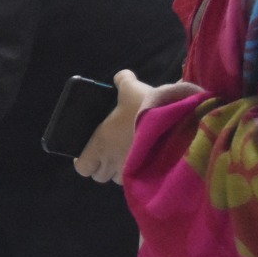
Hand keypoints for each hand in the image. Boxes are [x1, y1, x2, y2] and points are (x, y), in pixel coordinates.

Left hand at [74, 70, 203, 184]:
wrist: (175, 123)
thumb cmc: (143, 108)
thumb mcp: (130, 88)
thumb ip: (122, 80)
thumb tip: (121, 77)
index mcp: (100, 144)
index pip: (82, 167)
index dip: (83, 161)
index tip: (87, 153)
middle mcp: (113, 162)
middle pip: (100, 176)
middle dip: (103, 166)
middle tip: (108, 153)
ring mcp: (131, 171)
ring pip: (118, 179)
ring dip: (120, 170)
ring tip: (127, 155)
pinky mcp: (149, 174)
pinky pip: (137, 179)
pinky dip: (137, 171)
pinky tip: (145, 158)